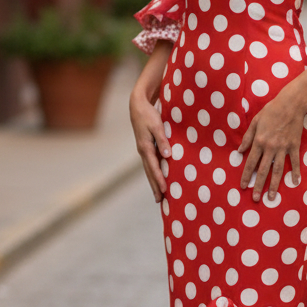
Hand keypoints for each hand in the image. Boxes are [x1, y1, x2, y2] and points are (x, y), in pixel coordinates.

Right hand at [129, 40, 172, 202]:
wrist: (137, 105)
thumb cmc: (149, 114)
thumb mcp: (157, 125)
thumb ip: (163, 140)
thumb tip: (168, 156)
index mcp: (145, 147)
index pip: (154, 167)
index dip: (159, 179)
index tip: (164, 190)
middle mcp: (143, 151)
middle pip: (149, 172)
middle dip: (155, 186)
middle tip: (160, 201)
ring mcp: (143, 150)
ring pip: (149, 169)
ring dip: (154, 182)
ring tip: (159, 195)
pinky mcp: (146, 147)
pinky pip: (151, 163)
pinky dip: (154, 173)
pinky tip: (158, 178)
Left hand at [238, 84, 305, 202]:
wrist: (290, 104)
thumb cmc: (271, 111)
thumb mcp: (255, 122)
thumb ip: (247, 137)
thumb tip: (240, 150)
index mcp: (259, 142)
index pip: (251, 163)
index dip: (246, 175)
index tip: (243, 186)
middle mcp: (270, 147)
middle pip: (263, 170)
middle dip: (258, 186)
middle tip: (255, 199)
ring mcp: (283, 148)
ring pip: (278, 170)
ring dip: (274, 185)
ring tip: (271, 197)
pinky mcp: (294, 146)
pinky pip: (295, 162)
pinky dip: (296, 172)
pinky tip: (294, 182)